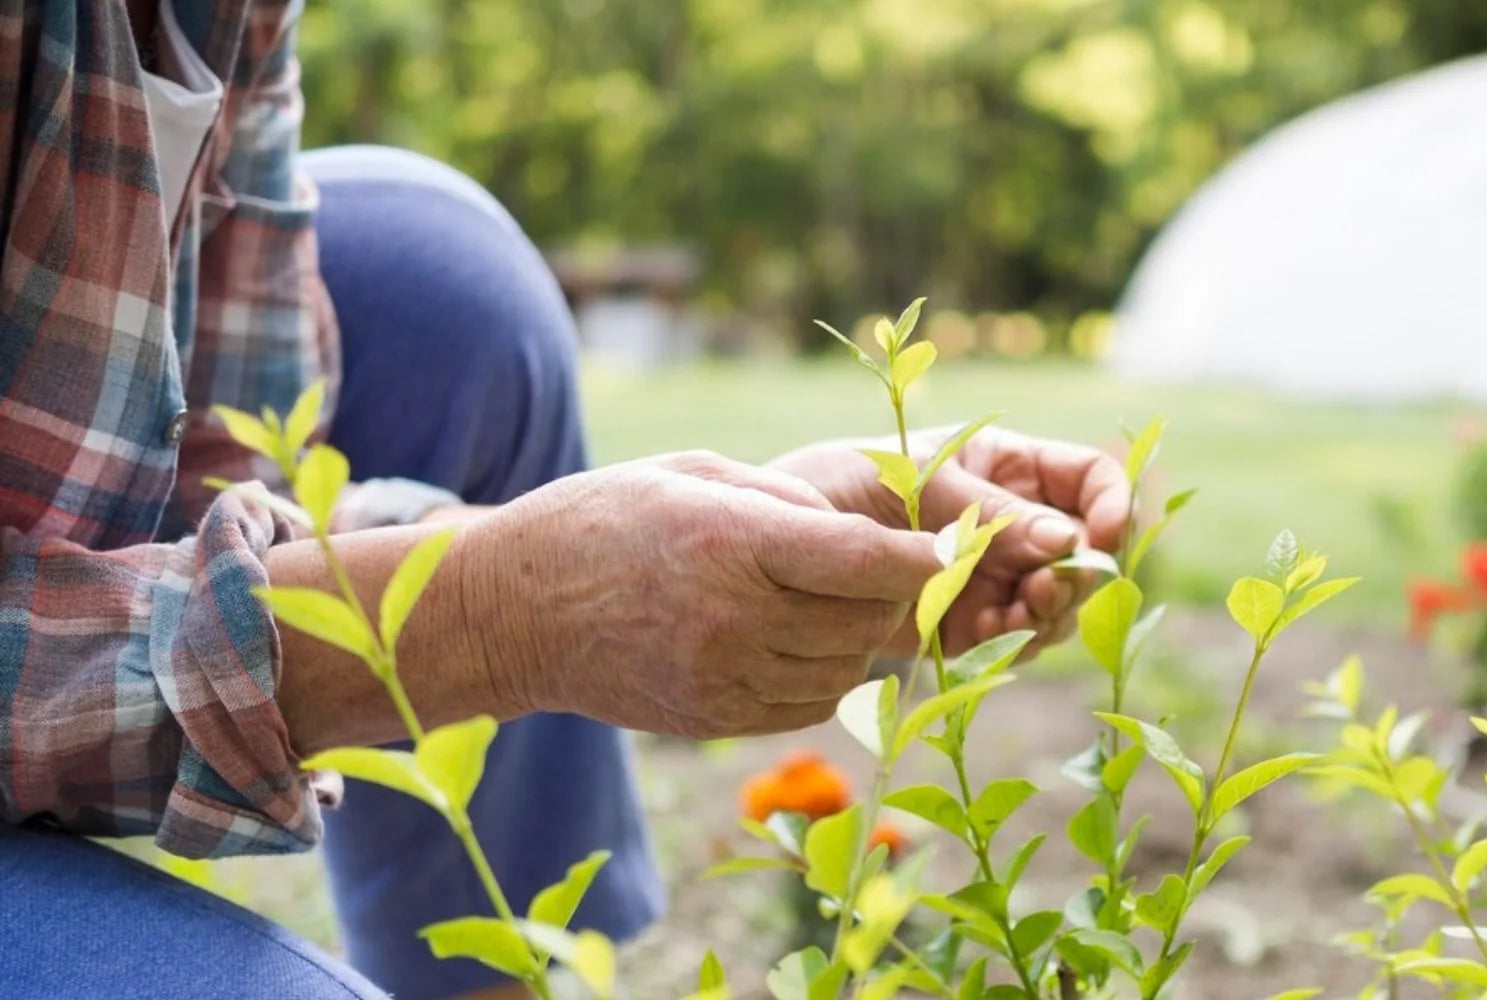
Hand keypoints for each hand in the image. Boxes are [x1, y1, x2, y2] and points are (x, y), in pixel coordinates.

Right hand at [456, 451, 940, 737]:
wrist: (514, 611)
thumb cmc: (603, 520)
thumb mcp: (691, 473)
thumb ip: (785, 497)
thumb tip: (862, 534)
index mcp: (732, 542)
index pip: (865, 558)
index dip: (927, 555)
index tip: (964, 544)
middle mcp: (735, 618)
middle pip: (868, 620)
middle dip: (894, 594)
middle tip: (893, 568)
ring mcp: (725, 679)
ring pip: (847, 669)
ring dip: (859, 637)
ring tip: (831, 601)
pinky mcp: (716, 720)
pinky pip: (810, 705)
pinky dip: (824, 675)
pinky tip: (796, 641)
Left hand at [771, 427, 1130, 656]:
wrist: (773, 551)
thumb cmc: (839, 486)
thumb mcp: (915, 483)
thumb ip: (987, 513)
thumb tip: (1066, 540)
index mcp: (1007, 465)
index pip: (1090, 479)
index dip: (1112, 506)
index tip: (1103, 538)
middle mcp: (1010, 521)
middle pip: (1083, 551)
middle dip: (1073, 576)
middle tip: (1038, 594)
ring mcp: (992, 574)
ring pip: (1056, 602)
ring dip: (1044, 616)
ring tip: (1004, 620)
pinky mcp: (966, 622)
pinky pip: (1012, 639)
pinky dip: (1008, 644)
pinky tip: (980, 640)